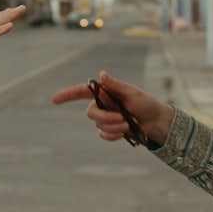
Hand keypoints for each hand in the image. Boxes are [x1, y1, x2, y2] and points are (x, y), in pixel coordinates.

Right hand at [51, 70, 173, 144]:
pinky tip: (124, 133)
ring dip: (112, 127)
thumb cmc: (147, 104)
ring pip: (98, 126)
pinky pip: (104, 135)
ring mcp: (107, 118)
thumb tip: (101, 75)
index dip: (67, 95)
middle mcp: (104, 104)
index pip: (82, 92)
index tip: (55, 99)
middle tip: (121, 120)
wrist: (157, 123)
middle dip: (104, 118)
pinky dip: (113, 136)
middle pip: (90, 113)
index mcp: (106, 92)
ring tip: (127, 125)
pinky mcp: (112, 130)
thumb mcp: (132, 93)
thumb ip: (115, 85)